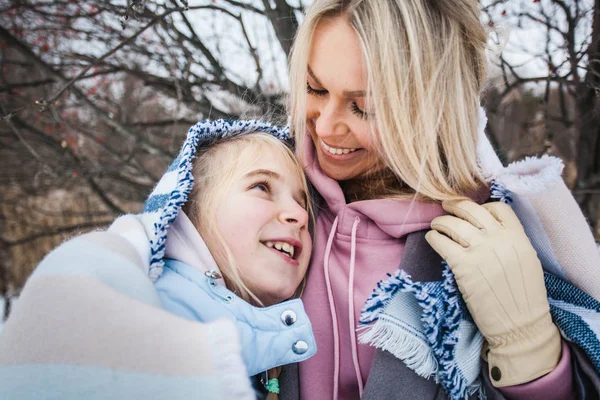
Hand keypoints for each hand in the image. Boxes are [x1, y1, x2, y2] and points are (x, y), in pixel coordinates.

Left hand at [425, 200, 560, 386]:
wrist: (520, 324)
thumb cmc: (524, 297)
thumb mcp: (526, 260)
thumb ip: (510, 241)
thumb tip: (488, 229)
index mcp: (517, 236)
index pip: (498, 207)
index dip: (482, 207)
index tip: (472, 213)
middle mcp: (498, 238)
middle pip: (470, 209)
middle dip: (455, 206)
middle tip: (446, 208)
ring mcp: (480, 250)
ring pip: (452, 223)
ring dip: (440, 221)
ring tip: (436, 225)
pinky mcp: (463, 265)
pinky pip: (441, 241)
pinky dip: (433, 237)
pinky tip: (432, 239)